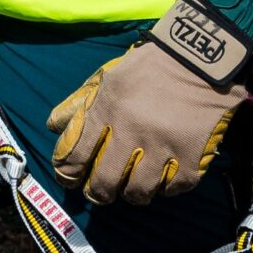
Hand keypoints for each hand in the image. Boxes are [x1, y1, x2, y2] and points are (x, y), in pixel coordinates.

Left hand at [48, 0, 251, 204]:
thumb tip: (53, 127)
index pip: (74, 155)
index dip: (67, 174)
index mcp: (105, 111)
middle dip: (98, 193)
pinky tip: (163, 182)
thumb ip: (79, 103)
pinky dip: (167, 189)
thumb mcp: (108, 78)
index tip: (70, 180)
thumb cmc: (149, 67)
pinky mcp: (192, 153)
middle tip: (101, 193)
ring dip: (133, 195)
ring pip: (139, 190)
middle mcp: (130, 131)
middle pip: (104, 181)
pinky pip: (174, 187)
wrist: (199, 58)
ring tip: (133, 190)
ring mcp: (162, 144)